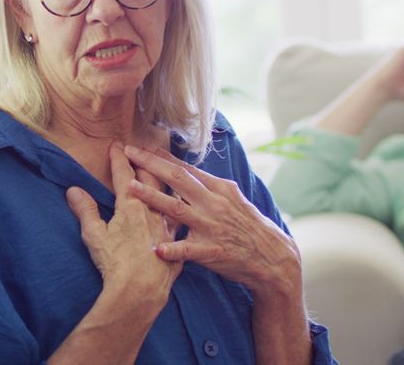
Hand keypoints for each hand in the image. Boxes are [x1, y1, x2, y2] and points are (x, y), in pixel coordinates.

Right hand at [65, 142, 180, 304]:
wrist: (141, 290)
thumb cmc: (115, 263)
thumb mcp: (93, 236)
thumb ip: (85, 210)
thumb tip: (73, 190)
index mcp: (131, 206)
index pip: (124, 175)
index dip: (119, 158)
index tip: (116, 145)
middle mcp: (152, 210)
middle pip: (151, 178)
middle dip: (145, 160)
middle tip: (141, 149)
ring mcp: (167, 226)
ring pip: (171, 194)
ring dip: (167, 180)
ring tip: (167, 168)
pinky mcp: (177, 242)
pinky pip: (181, 219)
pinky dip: (180, 207)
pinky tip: (183, 206)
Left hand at [123, 145, 300, 298]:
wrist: (274, 257)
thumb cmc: (250, 226)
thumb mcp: (233, 199)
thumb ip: (208, 186)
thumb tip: (185, 170)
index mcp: (219, 189)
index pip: (186, 169)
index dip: (162, 157)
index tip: (142, 146)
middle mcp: (214, 203)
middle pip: (178, 180)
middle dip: (151, 165)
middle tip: (129, 153)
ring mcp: (212, 226)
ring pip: (178, 209)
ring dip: (153, 198)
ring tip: (131, 189)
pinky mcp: (213, 251)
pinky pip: (189, 249)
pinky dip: (173, 249)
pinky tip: (157, 249)